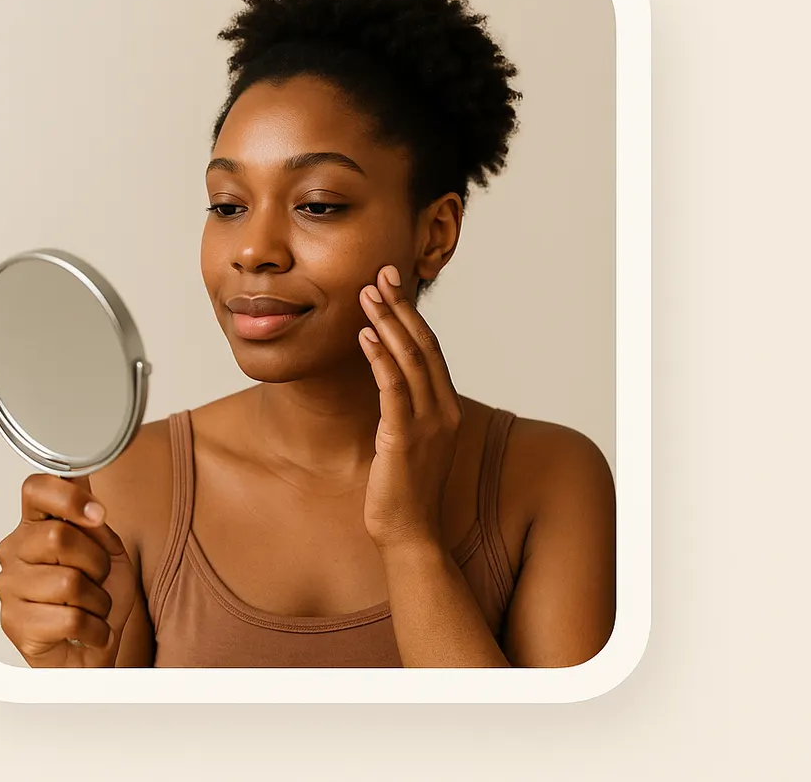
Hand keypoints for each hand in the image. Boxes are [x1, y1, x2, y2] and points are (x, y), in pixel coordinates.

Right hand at [0, 473, 137, 667]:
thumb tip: (83, 489)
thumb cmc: (95, 600)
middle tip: (97, 579)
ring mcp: (9, 588)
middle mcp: (14, 553)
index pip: (35, 490)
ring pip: (68, 582)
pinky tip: (89, 630)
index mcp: (33, 527)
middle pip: (58, 536)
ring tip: (92, 607)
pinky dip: (95, 628)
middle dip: (95, 562)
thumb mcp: (107, 551)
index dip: (69, 498)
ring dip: (98, 600)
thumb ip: (93, 520)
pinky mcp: (14, 624)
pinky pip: (70, 619)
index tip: (97, 514)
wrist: (92, 651)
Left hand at [356, 264, 462, 550]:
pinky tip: (364, 336)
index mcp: (446, 409)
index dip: (412, 315)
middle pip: (424, 345)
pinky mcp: (404, 438)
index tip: (393, 286)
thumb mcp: (409, 441)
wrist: (410, 535)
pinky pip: (393, 389)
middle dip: (401, 307)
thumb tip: (384, 380)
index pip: (431, 350)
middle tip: (380, 274)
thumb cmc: (404, 491)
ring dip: (388, 323)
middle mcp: (443, 411)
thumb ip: (404, 410)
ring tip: (368, 294)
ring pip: (410, 360)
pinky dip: (380, 359)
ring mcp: (428, 424)